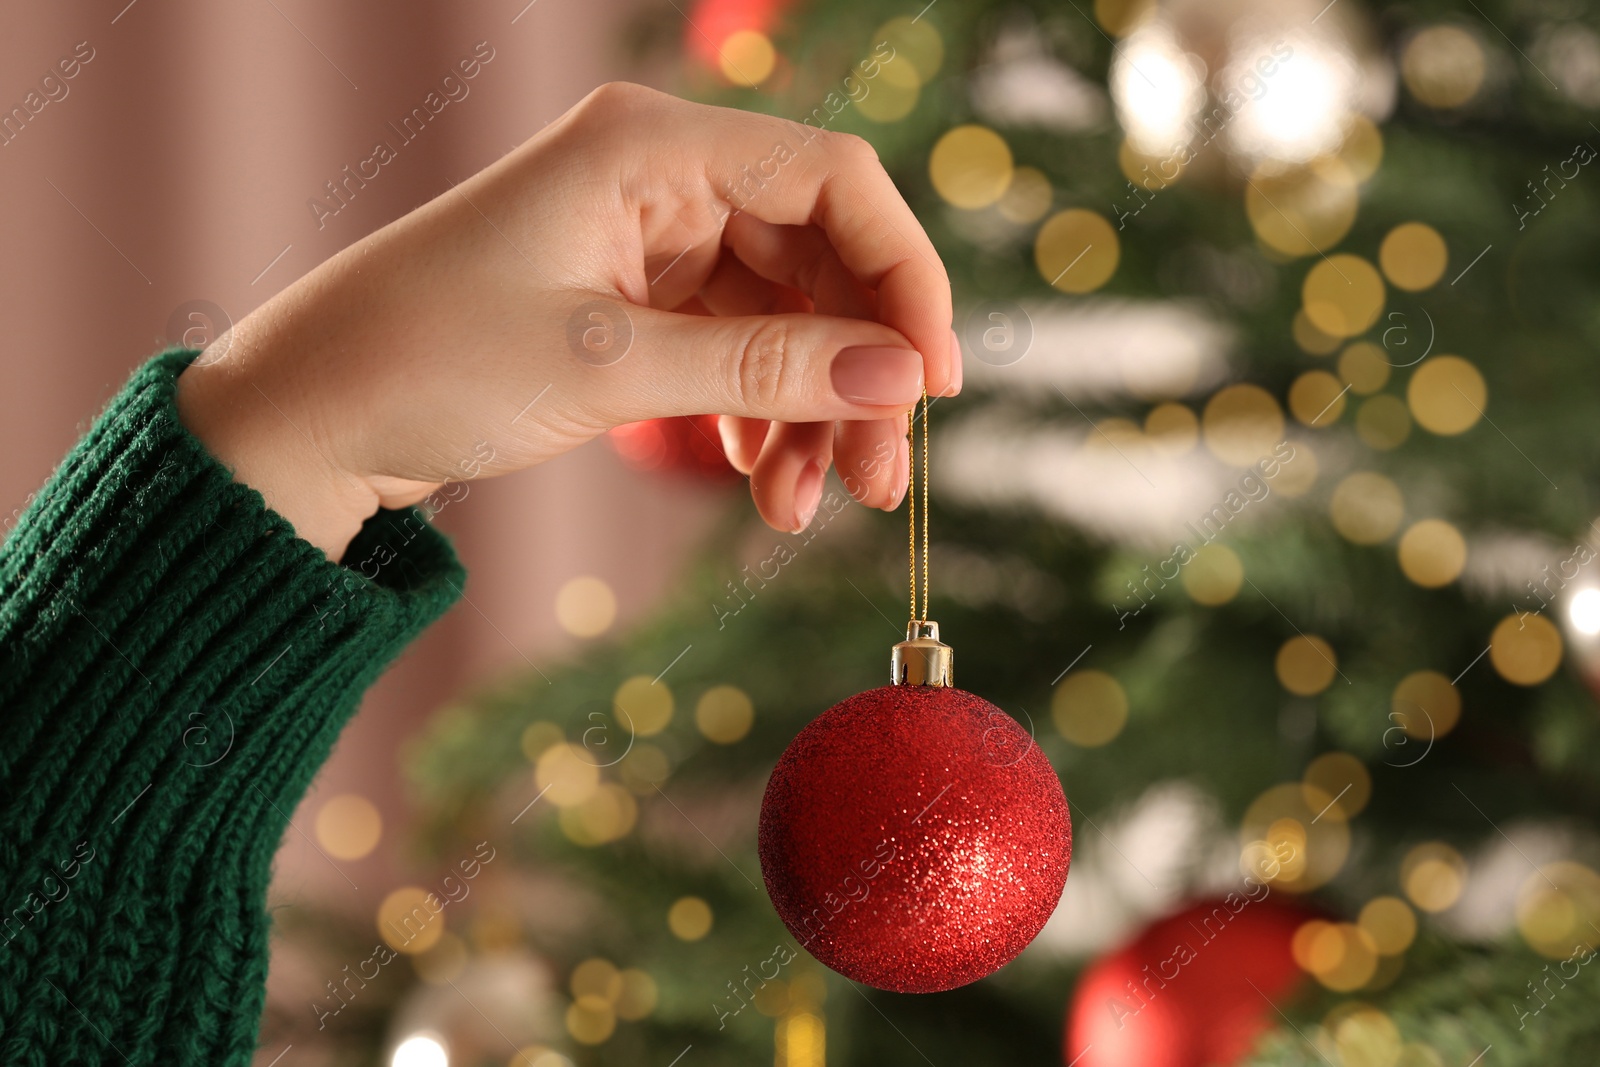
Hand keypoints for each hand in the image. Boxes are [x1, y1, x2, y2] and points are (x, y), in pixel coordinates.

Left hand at [176, 82, 958, 559]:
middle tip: (876, 481)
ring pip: (781, 316)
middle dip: (855, 372)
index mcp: (652, 147)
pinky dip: (754, 414)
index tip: (933, 383)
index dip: (903, 277)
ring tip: (799, 507)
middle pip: (817, 259)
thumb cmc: (426, 361)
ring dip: (807, 411)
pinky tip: (754, 477)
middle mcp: (660, 180)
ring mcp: (646, 243)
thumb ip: (764, 366)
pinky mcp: (630, 303)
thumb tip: (901, 378)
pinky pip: (732, 350)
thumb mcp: (607, 366)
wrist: (306, 418)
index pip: (835, 182)